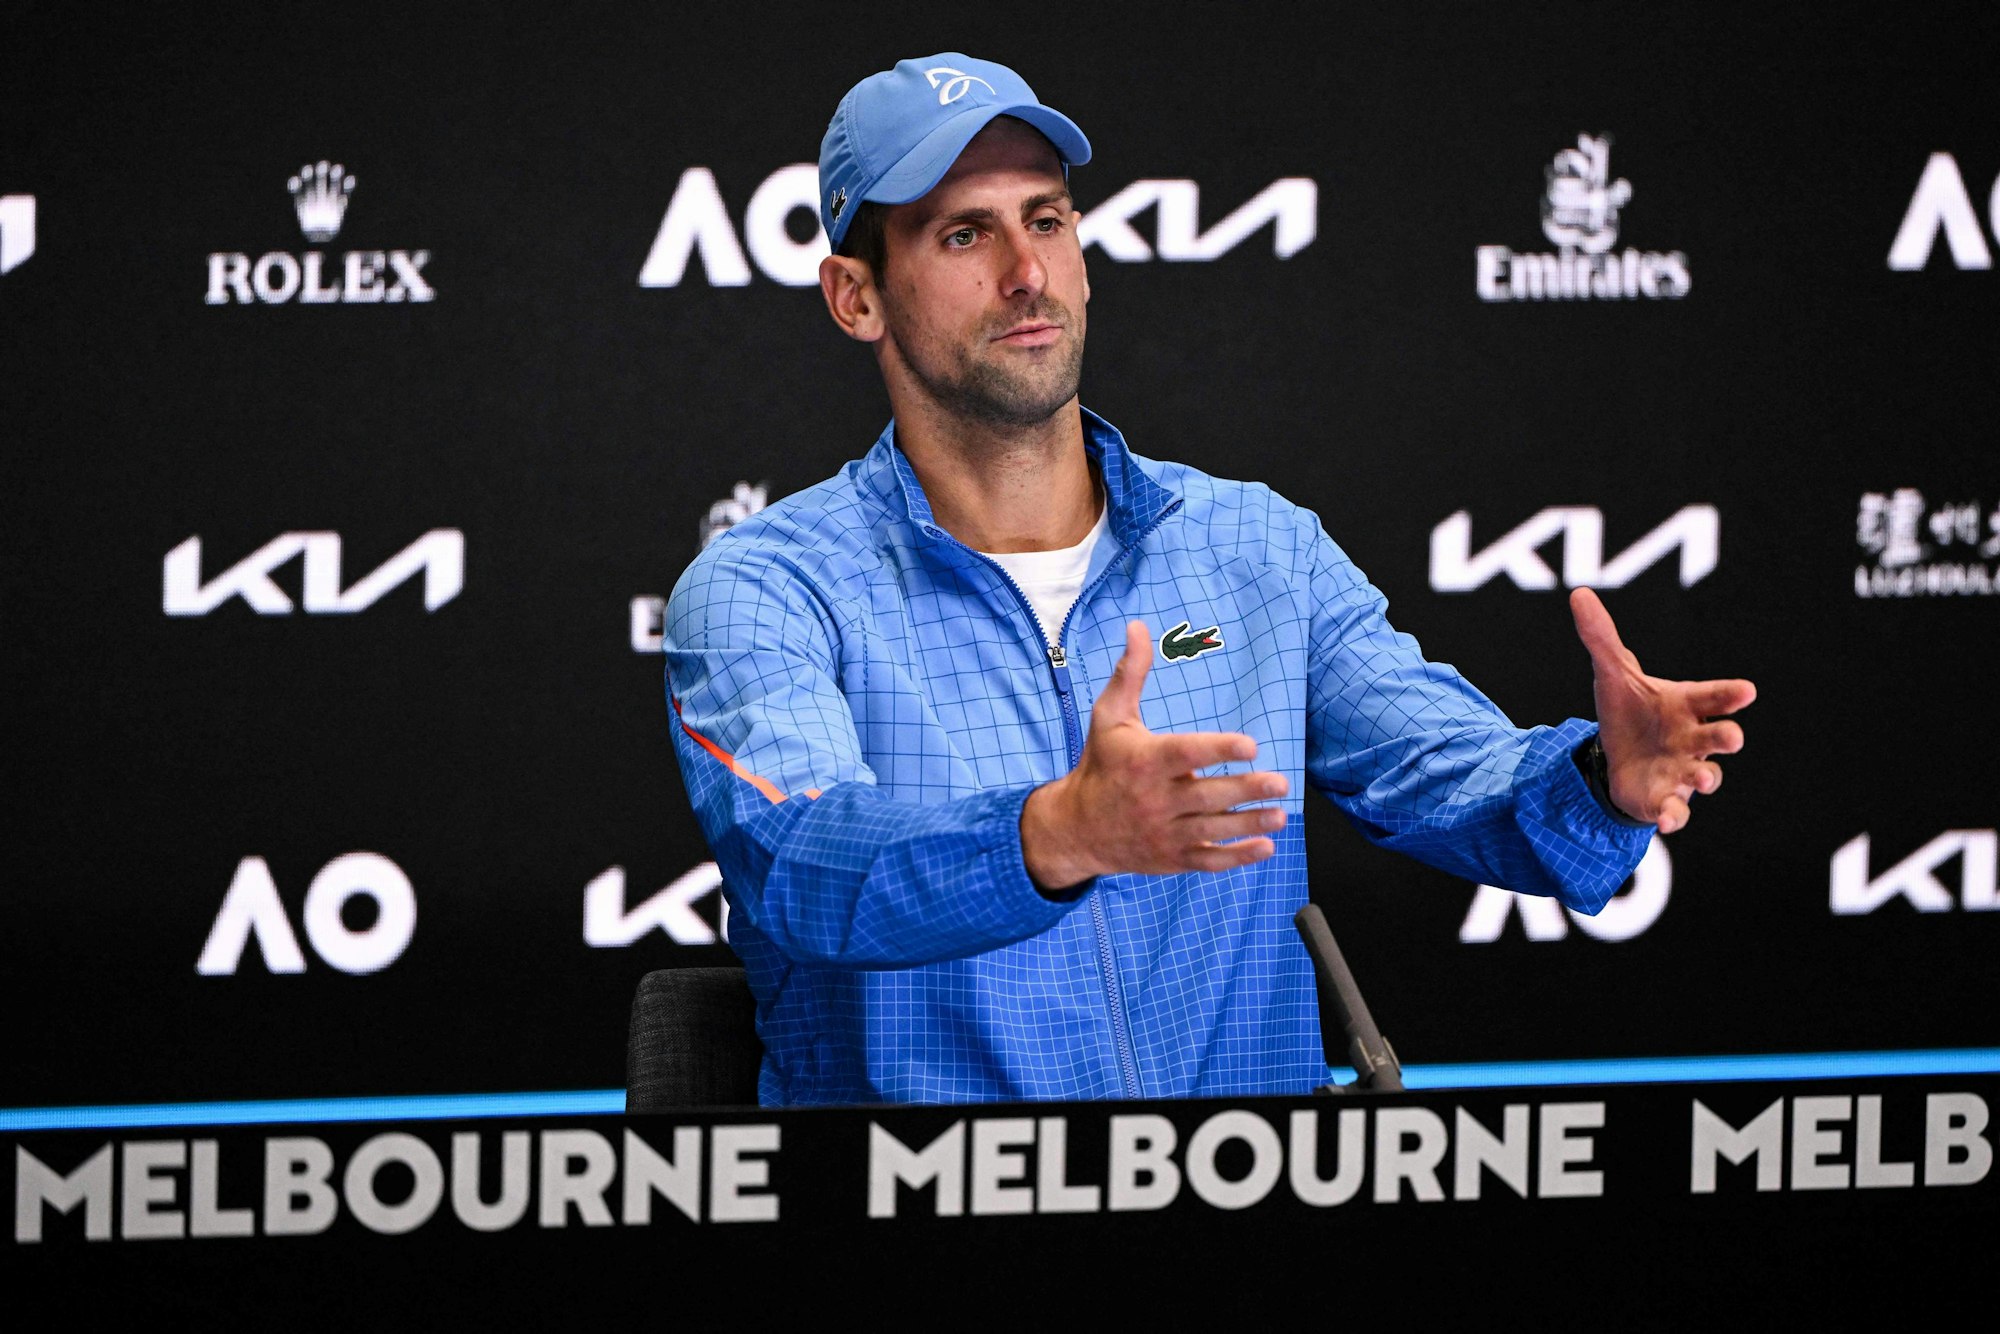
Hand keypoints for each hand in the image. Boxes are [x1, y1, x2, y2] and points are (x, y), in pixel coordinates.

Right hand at [1021, 621, 1289, 888]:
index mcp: (1143, 761)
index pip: (1186, 754)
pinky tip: (1266, 846)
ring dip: (1249, 823)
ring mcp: (1163, 832)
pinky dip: (1238, 858)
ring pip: (1213, 830)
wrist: (1075, 828)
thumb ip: (1130, 673)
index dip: (1219, 750)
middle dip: (1246, 790)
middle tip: (1280, 782)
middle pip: (1207, 795)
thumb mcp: (1108, 717)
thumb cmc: (1099, 764)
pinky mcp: (1170, 857)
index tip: (1250, 745)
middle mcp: (1154, 799)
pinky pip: (1208, 860)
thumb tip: (1138, 627)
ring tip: (1280, 814)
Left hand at [1569, 588, 1755, 834]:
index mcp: (1686, 705)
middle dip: (1726, 738)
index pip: (1713, 696)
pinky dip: (1675, 816)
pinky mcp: (1665, 799)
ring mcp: (1682, 770)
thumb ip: (1601, 638)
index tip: (1746, 690)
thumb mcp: (1612, 674)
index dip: (1729, 694)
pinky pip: (1676, 810)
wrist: (1618, 756)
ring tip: (1701, 780)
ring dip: (1706, 779)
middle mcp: (1692, 738)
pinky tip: (1668, 821)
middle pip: (1717, 737)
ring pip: (1705, 777)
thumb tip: (1578, 594)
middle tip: (1733, 737)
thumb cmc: (1630, 711)